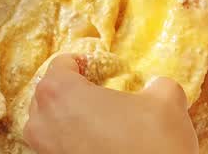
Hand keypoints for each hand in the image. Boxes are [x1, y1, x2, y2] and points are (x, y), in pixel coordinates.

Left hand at [23, 55, 197, 153]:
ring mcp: (44, 151)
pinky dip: (73, 144)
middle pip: (49, 94)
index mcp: (59, 91)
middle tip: (102, 96)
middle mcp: (42, 121)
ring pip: (48, 125)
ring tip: (101, 124)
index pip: (62, 64)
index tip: (103, 71)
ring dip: (69, 120)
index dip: (85, 63)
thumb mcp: (166, 100)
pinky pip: (57, 150)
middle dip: (72, 92)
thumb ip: (158, 85)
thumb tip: (157, 88)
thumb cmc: (151, 143)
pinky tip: (101, 147)